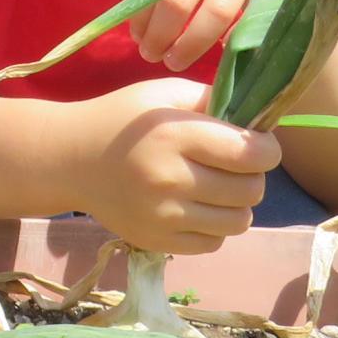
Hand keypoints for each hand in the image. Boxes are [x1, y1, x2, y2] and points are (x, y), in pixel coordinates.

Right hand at [70, 78, 282, 252]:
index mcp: (176, 136)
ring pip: (238, 222)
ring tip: (217, 187)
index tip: (258, 143)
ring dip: (237, 204)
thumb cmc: (123, 119)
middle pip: (251, 190)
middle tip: (235, 165)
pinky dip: (214, 227)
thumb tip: (261, 121)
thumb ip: (213, 101)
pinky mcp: (157, 242)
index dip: (267, 148)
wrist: (70, 159)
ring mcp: (163, 217)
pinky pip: (213, 243)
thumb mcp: (164, 94)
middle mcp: (171, 179)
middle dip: (253, 175)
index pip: (252, 154)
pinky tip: (196, 207)